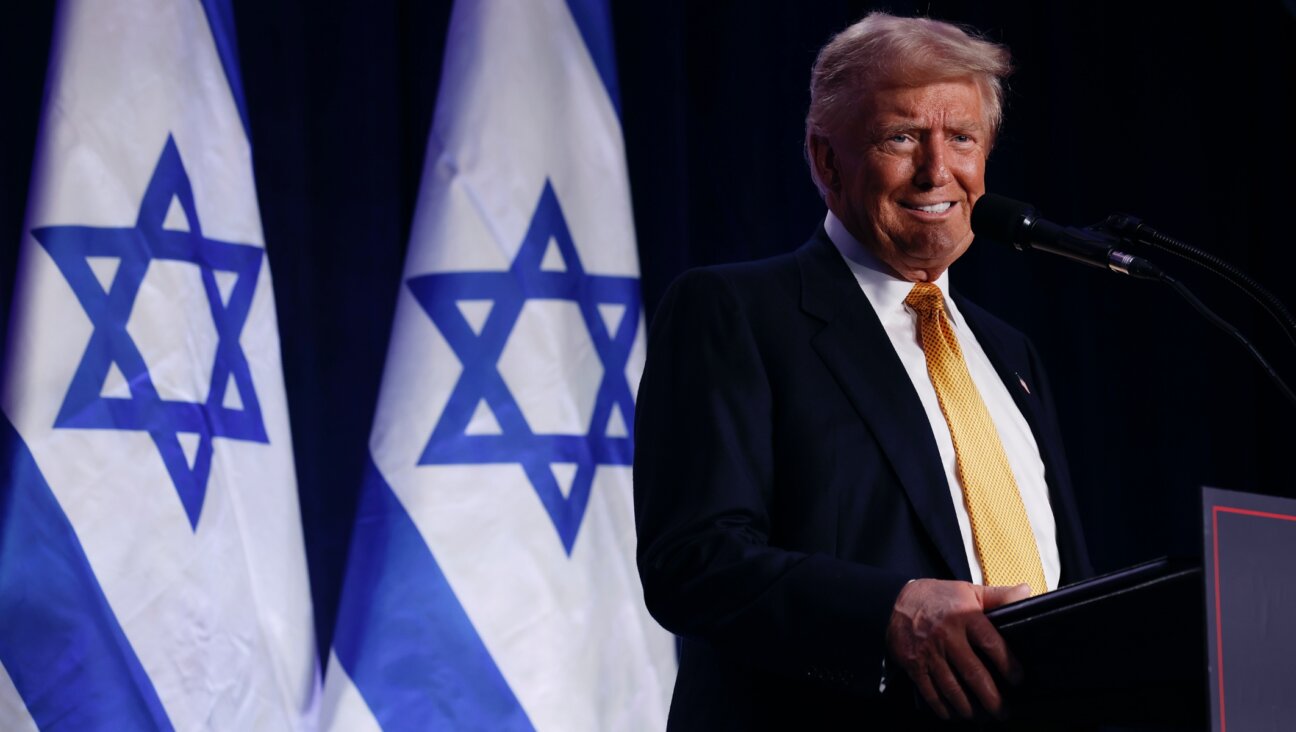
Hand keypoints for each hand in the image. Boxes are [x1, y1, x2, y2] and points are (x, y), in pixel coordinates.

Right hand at [885, 579, 1028, 719]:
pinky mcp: (913, 662)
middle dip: (991, 697)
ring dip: (968, 707)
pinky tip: (952, 714)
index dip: (1009, 665)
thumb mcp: (970, 591)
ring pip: (951, 687)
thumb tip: (1027, 592)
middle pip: (974, 673)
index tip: (1018, 679)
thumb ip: (999, 595)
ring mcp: (928, 651)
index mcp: (966, 616)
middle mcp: (947, 635)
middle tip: (1002, 712)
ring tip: (981, 716)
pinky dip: (941, 706)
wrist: (898, 599)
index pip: (992, 645)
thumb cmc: (940, 597)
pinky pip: (929, 690)